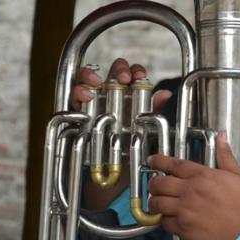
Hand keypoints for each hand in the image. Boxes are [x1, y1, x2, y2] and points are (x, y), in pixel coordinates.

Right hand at [76, 57, 172, 209]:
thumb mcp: (144, 129)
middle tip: (124, 79)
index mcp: (128, 95)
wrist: (112, 171)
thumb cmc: (129, 146)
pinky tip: (86, 96)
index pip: (131, 74)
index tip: (139, 77)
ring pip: (87, 77)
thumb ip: (153, 111)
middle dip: (118, 69)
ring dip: (91, 75)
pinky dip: (79, 92)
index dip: (135, 71)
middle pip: (111, 71)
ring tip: (98, 82)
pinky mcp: (77, 112)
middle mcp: (109, 94)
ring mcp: (92, 101)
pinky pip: (74, 96)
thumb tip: (165, 94)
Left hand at [147, 132, 239, 239]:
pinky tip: (168, 218)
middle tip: (154, 184)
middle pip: (160, 182)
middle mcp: (190, 191)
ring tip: (157, 202)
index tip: (153, 160)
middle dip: (153, 182)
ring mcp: (185, 210)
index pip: (174, 164)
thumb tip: (222, 137)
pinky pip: (164, 222)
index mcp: (203, 176)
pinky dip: (163, 220)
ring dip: (154, 202)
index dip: (159, 161)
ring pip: (157, 203)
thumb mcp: (237, 176)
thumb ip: (225, 156)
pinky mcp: (183, 228)